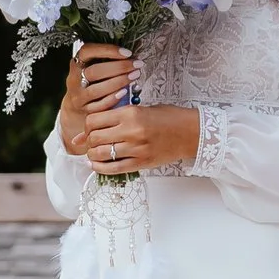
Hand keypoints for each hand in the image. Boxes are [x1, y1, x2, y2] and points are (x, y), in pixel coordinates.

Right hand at [57, 44, 133, 157]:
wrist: (77, 108)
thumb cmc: (91, 83)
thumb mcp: (93, 67)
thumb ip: (106, 60)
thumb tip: (130, 54)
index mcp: (76, 63)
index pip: (87, 51)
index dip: (107, 50)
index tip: (127, 53)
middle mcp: (74, 80)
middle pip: (94, 71)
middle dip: (118, 67)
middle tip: (136, 65)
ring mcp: (78, 97)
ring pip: (96, 90)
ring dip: (119, 82)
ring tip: (135, 75)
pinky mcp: (85, 110)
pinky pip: (100, 105)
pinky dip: (113, 98)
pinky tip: (125, 91)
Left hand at [60, 46, 199, 173]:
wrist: (191, 133)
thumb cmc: (168, 118)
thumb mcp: (141, 109)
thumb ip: (116, 117)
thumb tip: (87, 131)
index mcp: (130, 113)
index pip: (93, 120)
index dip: (87, 126)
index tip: (90, 128)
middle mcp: (131, 131)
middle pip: (94, 138)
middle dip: (89, 141)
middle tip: (92, 141)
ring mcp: (136, 149)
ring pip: (100, 154)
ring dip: (93, 155)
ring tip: (95, 152)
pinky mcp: (141, 163)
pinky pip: (113, 169)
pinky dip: (100, 168)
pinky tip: (98, 164)